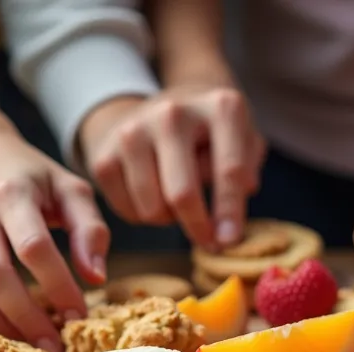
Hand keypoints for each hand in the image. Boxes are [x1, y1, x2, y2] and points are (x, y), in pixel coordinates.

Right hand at [0, 91, 109, 351]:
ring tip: (25, 350)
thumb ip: (90, 230)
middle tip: (54, 348)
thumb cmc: (35, 178)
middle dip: (25, 318)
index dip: (58, 285)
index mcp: (12, 195)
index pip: (33, 246)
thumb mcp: (71, 189)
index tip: (79, 315)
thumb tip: (96, 278)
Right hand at [78, 83, 264, 250]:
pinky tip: (154, 196)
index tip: (230, 242)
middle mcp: (173, 113)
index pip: (229, 170)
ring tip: (179, 202)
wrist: (159, 110)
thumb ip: (247, 174)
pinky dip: (143, 216)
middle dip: (198, 228)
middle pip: (182, 194)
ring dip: (169, 220)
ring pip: (152, 208)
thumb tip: (229, 221)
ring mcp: (133, 131)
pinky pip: (127, 211)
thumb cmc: (212, 135)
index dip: (230, 212)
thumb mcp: (244, 141)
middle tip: (209, 242)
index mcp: (220, 107)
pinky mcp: (105, 155)